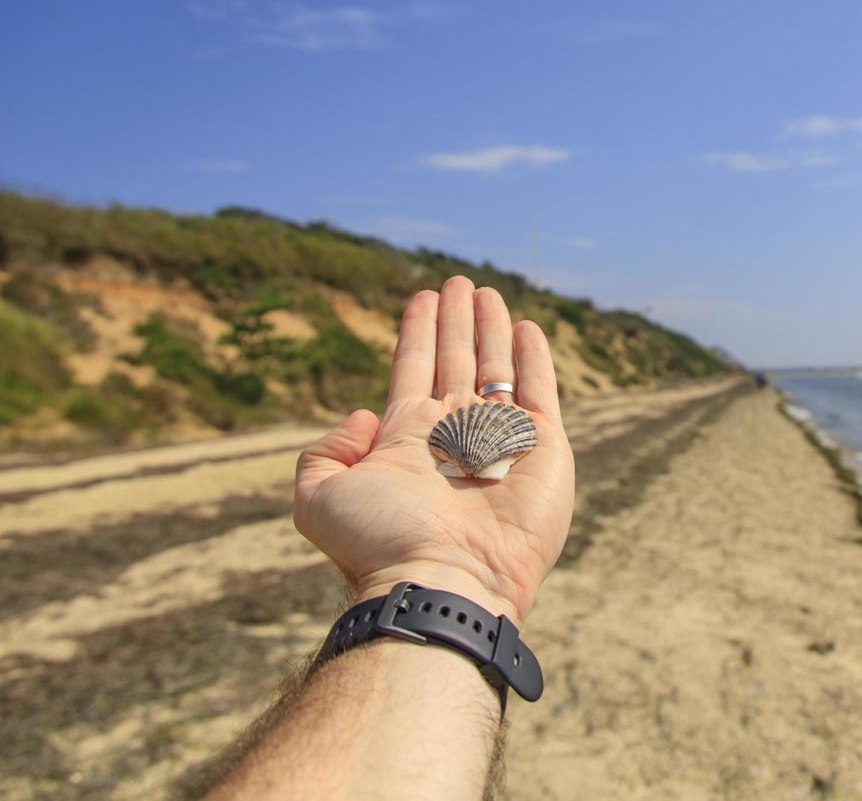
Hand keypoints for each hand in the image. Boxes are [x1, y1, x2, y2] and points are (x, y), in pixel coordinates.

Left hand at [292, 276, 574, 622]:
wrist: (444, 579)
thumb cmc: (381, 542)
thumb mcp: (318, 499)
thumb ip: (323, 453)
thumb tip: (361, 416)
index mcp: (408, 439)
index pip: (414, 369)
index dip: (418, 332)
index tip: (423, 296)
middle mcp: (456, 434)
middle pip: (456, 360)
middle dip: (456, 321)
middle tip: (458, 282)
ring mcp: (501, 439)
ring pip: (497, 369)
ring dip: (491, 329)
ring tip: (487, 292)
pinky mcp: (543, 448)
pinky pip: (539, 392)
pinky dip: (535, 359)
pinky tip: (525, 328)